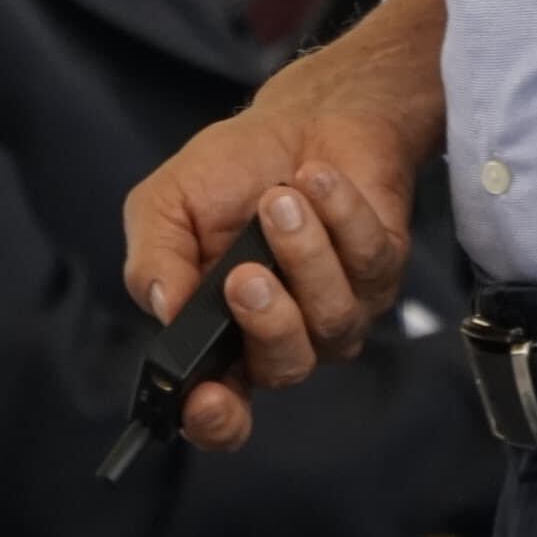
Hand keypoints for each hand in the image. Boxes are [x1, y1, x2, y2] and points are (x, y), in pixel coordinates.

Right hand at [123, 0, 446, 450]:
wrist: (303, 115)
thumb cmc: (231, 170)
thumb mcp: (166, 205)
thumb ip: (153, 258)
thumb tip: (161, 307)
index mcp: (223, 336)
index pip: (222, 411)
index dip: (215, 420)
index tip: (205, 399)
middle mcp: (285, 336)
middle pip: (284, 368)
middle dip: (267, 322)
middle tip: (245, 272)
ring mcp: (340, 310)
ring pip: (332, 317)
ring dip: (303, 252)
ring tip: (280, 197)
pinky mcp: (383, 273)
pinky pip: (369, 262)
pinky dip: (340, 214)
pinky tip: (317, 179)